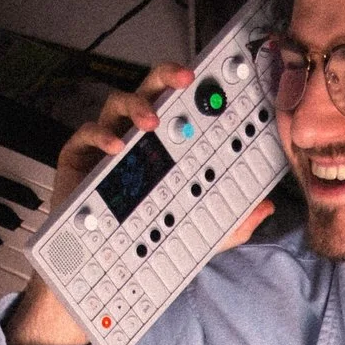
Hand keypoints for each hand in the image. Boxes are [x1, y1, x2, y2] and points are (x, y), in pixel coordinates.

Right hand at [0, 68, 271, 344]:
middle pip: (151, 91)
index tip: (225, 83)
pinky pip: (87, 135)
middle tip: (188, 78)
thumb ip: (232, 222)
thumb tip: (264, 208)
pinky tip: (117, 146)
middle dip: (169, 77)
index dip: (202, 91)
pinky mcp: (79, 157)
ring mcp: (108, 144)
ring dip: (137, 105)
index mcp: (167, 147)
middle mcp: (137, 137)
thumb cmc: (144, 241)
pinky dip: (102, 136)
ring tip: (152, 121)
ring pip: (117, 103)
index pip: (184, 109)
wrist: (97, 268)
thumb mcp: (199, 234)